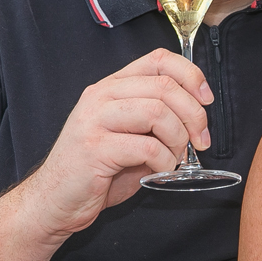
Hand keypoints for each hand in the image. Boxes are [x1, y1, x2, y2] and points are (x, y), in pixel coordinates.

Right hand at [19, 49, 213, 238]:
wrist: (54, 201)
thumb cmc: (96, 171)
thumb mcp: (130, 136)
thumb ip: (156, 121)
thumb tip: (197, 119)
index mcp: (111, 86)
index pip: (159, 59)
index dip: (191, 75)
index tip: (206, 99)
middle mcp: (101, 96)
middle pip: (164, 86)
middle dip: (194, 114)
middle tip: (201, 140)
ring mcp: (94, 120)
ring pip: (157, 112)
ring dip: (178, 139)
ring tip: (175, 158)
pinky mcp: (95, 148)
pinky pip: (147, 148)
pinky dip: (165, 162)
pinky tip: (159, 171)